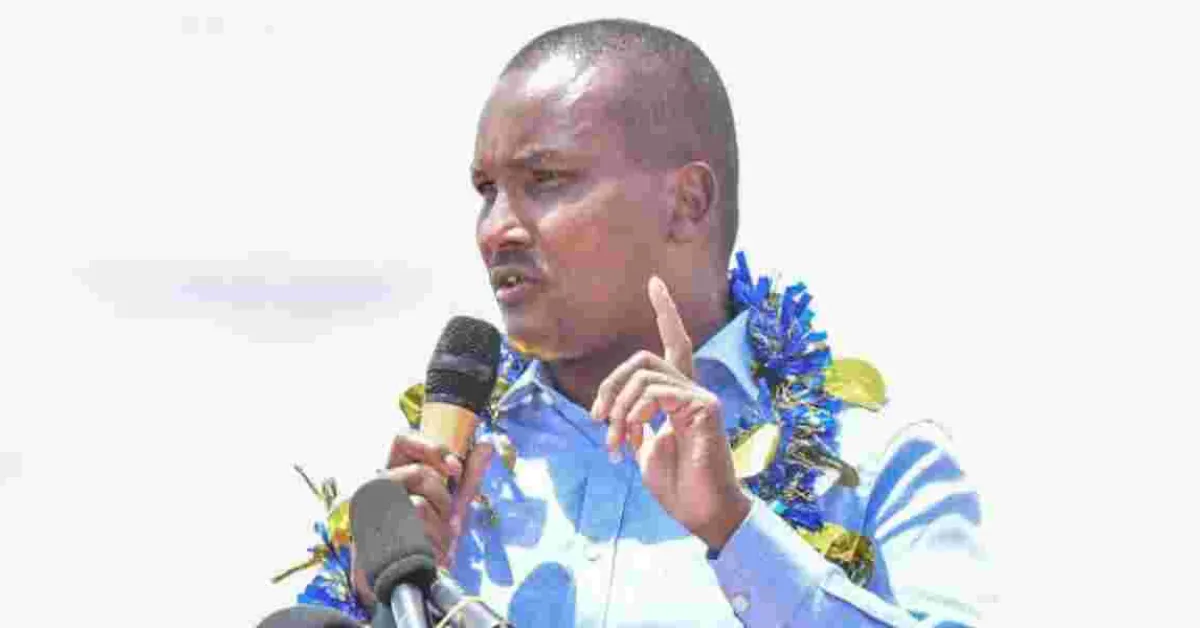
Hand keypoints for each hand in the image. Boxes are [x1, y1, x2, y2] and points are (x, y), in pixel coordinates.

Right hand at [349, 432, 492, 605]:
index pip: (403, 439)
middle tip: (446, 515)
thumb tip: (486, 444)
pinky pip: (411, 531)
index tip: (455, 468)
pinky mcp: (370, 534)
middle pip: (418, 472)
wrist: (409, 577)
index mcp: (395, 470)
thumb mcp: (454, 504)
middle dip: (443, 496)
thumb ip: (469, 476)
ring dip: (439, 524)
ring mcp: (371, 508)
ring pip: (418, 503)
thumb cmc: (428, 536)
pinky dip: (431, 540)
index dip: (430, 447)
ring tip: (437, 537)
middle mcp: (378, 484)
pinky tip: (429, 549)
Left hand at [590, 276, 749, 550]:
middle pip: (644, 359)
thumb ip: (634, 424)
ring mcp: (700, 396)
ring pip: (645, 375)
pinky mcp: (704, 407)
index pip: (674, 344)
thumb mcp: (644, 449)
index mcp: (677, 397)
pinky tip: (632, 436)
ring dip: (618, 408)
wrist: (702, 512)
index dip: (666, 312)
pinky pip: (657, 392)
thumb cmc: (677, 485)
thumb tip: (616, 411)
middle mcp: (692, 390)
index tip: (654, 283)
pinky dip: (635, 413)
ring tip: (613, 441)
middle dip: (610, 384)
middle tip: (596, 418)